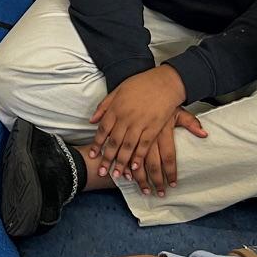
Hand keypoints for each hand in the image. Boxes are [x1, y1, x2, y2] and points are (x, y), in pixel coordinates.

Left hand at [87, 66, 200, 185]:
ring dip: (121, 162)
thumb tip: (92, 120)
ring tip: (117, 175)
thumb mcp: (118, 90)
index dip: (97, 144)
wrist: (165, 82)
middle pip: (114, 142)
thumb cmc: (141, 84)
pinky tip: (135, 167)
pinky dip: (139, 157)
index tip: (92, 155)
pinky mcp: (154, 128)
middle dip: (107, 158)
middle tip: (101, 171)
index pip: (103, 129)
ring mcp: (140, 123)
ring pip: (128, 146)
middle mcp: (126, 117)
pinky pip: (144, 145)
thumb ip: (104, 106)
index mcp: (116, 108)